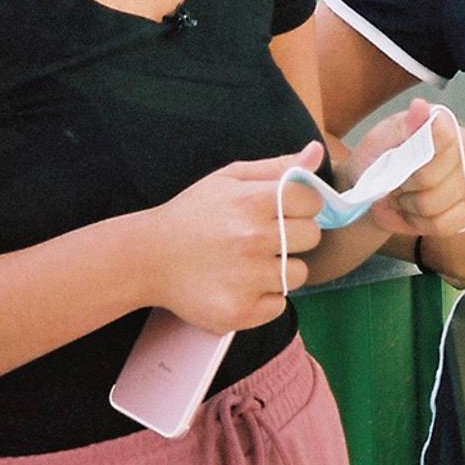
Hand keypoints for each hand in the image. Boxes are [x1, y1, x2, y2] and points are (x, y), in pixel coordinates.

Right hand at [142, 141, 325, 333]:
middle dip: (294, 235)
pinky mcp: (240, 312)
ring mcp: (247, 279)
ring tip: (251, 262)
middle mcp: (252, 240)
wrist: (148, 258)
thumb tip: (316, 153)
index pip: (311, 201)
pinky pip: (279, 305)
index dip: (301, 205)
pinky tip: (241, 285)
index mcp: (252, 202)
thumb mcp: (229, 179)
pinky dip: (265, 298)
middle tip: (264, 237)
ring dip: (282, 269)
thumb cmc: (194, 214)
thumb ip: (277, 167)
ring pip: (299, 273)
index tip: (283, 210)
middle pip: (311, 237)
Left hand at [346, 98, 464, 238]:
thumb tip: (420, 107)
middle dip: (405, 186)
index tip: (397, 160)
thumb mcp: (378, 140)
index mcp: (444, 124)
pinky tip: (413, 212)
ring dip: (409, 206)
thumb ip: (401, 126)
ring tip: (401, 197)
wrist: (374, 193)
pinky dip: (419, 223)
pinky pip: (444, 225)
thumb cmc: (376, 162)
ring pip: (436, 205)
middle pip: (434, 178)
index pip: (444, 137)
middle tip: (394, 182)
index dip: (415, 157)